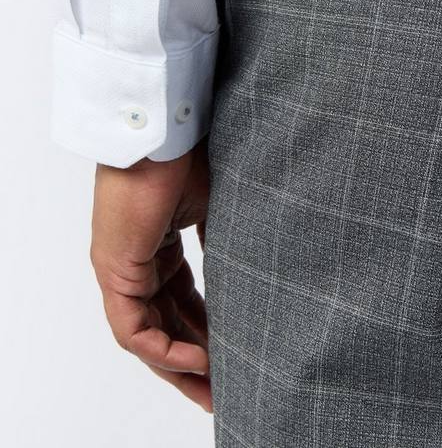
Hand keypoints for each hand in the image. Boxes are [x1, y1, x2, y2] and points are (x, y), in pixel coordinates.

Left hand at [90, 135, 212, 411]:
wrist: (168, 129)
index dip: (207, 330)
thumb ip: (224, 246)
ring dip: (179, 366)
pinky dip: (164, 350)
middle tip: (223, 387)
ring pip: (147, 334)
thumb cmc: (191, 155)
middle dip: (193, 360)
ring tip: (213, 389)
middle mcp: (136, 262)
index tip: (234, 352)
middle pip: (163, 325)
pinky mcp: (116, 270)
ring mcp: (122, 268)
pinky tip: (198, 361)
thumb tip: (250, 274)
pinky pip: (133, 329)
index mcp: (159, 246)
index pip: (180, 301)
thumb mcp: (217, 209)